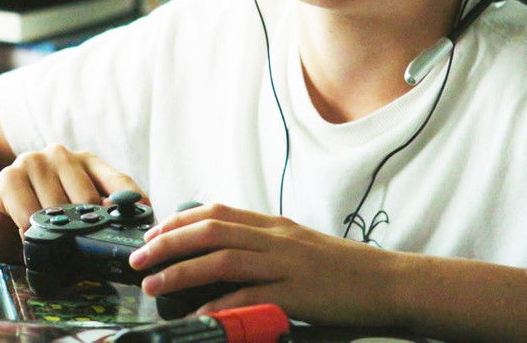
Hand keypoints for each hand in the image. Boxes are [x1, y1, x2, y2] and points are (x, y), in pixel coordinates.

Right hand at [0, 144, 144, 262]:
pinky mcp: (9, 176)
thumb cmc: (35, 224)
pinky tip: (27, 237)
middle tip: (76, 250)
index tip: (142, 233)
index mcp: (85, 163)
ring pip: (59, 208)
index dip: (132, 209)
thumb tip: (129, 238)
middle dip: (84, 231)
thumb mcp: (73, 223)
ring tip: (46, 242)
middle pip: (89, 199)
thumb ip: (98, 223)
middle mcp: (61, 155)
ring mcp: (33, 161)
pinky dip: (30, 234)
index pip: (120, 184)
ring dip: (53, 234)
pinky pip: (30, 214)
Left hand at [128, 203, 393, 325]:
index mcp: (274, 225)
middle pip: (210, 229)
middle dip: (167, 242)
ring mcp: (286, 264)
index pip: (216, 211)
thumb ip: (264, 247)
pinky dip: (220, 305)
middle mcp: (276, 238)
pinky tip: (199, 315)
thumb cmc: (344, 270)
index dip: (178, 220)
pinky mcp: (298, 293)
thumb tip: (223, 256)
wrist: (389, 282)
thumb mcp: (298, 247)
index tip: (152, 233)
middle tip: (138, 258)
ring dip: (181, 271)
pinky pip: (250, 297)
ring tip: (154, 285)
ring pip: (222, 258)